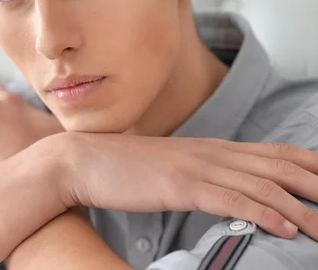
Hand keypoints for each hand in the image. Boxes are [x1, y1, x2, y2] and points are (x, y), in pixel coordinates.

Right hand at [54, 133, 317, 240]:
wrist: (82, 160)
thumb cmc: (122, 167)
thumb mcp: (166, 167)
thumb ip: (195, 173)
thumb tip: (213, 188)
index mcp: (209, 148)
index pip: (271, 153)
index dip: (307, 165)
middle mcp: (210, 153)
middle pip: (278, 165)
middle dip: (316, 184)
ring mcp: (196, 167)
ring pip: (262, 185)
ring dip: (300, 208)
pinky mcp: (180, 186)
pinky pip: (231, 200)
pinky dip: (263, 213)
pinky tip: (285, 229)